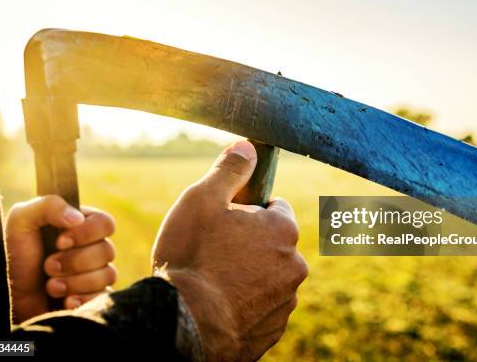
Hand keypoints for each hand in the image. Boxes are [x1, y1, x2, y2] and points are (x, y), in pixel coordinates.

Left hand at [6, 195, 116, 323]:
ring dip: (74, 282)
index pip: (105, 223)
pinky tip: (64, 301)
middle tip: (48, 266)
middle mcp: (91, 248)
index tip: (60, 242)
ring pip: (107, 275)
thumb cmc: (14, 258)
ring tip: (50, 287)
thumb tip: (78, 218)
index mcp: (80, 226)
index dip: (87, 233)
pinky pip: (103, 296)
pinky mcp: (95, 297)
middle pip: (107, 250)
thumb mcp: (21, 222)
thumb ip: (48, 206)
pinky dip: (82, 299)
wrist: (8, 300)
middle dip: (74, 262)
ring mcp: (96, 274)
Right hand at [153, 140, 307, 360]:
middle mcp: (294, 265)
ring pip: (269, 277)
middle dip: (251, 244)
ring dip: (249, 276)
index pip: (276, 208)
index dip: (249, 212)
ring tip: (214, 281)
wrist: (182, 324)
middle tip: (215, 252)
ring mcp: (286, 301)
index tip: (227, 222)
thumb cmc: (192, 256)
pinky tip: (219, 306)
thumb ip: (230, 171)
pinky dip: (246, 304)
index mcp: (283, 229)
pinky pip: (262, 308)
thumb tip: (248, 147)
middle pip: (273, 244)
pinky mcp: (273, 330)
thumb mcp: (202, 200)